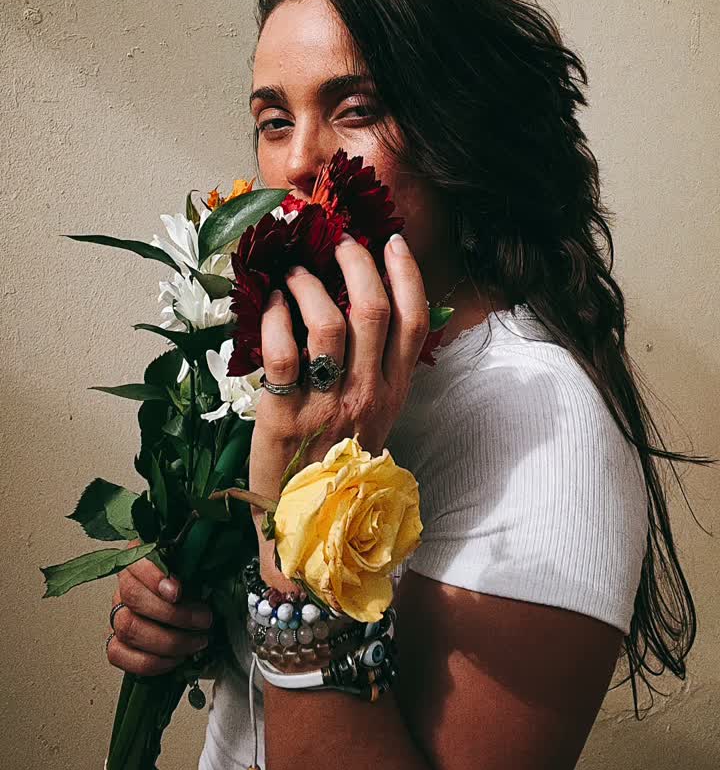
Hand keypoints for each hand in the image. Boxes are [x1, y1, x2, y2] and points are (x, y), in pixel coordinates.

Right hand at [106, 539, 213, 676]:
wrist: (187, 615)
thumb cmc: (191, 591)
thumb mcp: (196, 575)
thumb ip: (194, 573)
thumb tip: (205, 585)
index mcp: (141, 561)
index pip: (136, 561)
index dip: (155, 577)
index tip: (178, 592)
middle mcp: (124, 586)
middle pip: (133, 597)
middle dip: (173, 614)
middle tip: (202, 620)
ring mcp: (118, 615)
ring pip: (127, 628)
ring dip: (168, 641)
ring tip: (196, 642)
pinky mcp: (116, 642)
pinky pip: (119, 655)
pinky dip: (151, 661)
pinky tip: (174, 659)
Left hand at [249, 231, 428, 586]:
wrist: (303, 528)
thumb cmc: (334, 464)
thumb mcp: (371, 418)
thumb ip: (375, 369)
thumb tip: (361, 304)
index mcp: (393, 392)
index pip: (414, 321)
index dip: (406, 274)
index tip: (392, 241)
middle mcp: (366, 394)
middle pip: (372, 310)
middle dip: (355, 263)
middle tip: (336, 244)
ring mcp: (325, 405)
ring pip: (327, 320)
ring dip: (308, 284)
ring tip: (295, 274)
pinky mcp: (282, 416)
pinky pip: (282, 350)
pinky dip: (274, 316)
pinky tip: (269, 305)